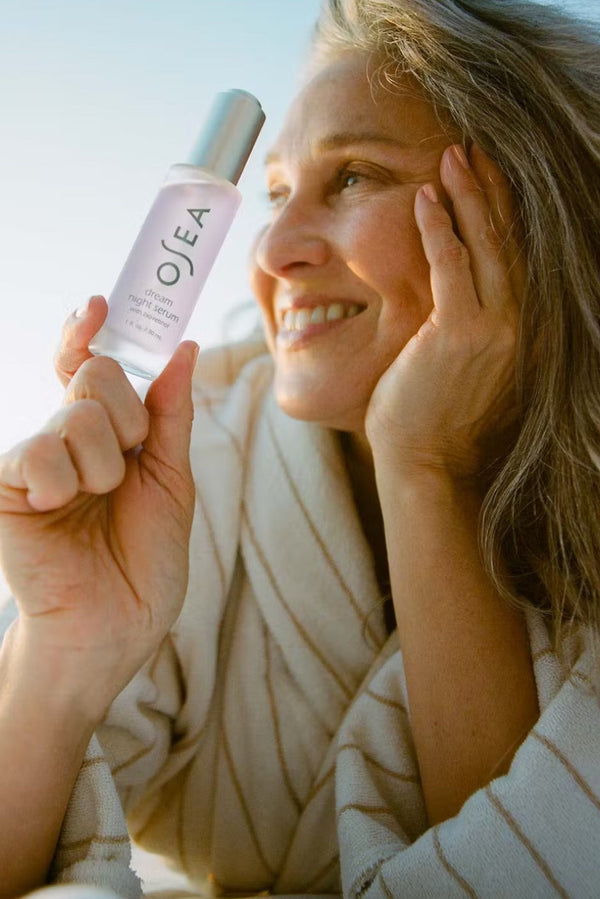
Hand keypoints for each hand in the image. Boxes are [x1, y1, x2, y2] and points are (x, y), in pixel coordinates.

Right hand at [0, 314, 198, 714]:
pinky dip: (63, 483)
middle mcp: (64, 436)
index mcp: (104, 433)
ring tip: (95, 504)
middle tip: (124, 469)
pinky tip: (60, 511)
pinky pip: (36, 451)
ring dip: (105, 466)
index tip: (98, 304)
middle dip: (128, 421)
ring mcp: (33, 458)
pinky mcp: (5, 485)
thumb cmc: (143, 562)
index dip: (89, 331)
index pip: (89, 365)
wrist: (113, 628)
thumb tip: (184, 349)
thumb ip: (171, 415)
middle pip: (96, 376)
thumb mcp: (171, 481)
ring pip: (76, 414)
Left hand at [366, 143, 525, 483]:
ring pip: (484, 245)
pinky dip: (439, 228)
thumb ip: (465, 327)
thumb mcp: (460, 367)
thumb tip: (449, 298)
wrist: (426, 463)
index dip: (501, 212)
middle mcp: (517, 324)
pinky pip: (451, 266)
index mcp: (518, 330)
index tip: (486, 177)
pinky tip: (425, 197)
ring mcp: (494, 329)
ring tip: (452, 156)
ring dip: (468, 195)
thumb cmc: (432, 418)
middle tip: (471, 148)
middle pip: (507, 240)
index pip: (512, 257)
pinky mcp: (461, 334)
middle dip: (490, 190)